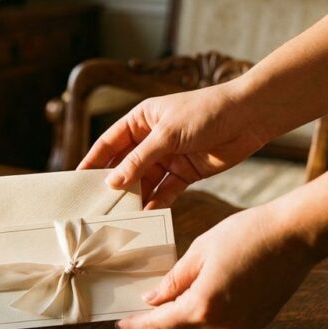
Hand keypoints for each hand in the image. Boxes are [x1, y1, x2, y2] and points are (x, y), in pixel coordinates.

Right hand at [78, 82, 267, 207]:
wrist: (250, 117)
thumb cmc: (206, 112)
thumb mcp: (167, 134)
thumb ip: (139, 159)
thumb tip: (113, 182)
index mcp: (141, 120)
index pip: (109, 143)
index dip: (93, 161)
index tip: (78, 180)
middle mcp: (151, 139)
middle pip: (125, 165)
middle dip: (114, 185)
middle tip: (97, 206)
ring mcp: (168, 156)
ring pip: (144, 181)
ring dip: (135, 197)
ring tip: (121, 216)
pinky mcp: (186, 172)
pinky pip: (165, 190)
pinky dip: (157, 202)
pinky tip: (147, 215)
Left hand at [115, 205, 317, 328]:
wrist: (295, 237)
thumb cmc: (247, 235)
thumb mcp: (200, 251)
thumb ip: (173, 280)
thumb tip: (152, 299)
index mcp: (203, 305)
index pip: (159, 325)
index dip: (137, 325)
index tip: (121, 324)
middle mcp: (222, 325)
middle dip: (156, 324)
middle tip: (142, 308)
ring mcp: (241, 328)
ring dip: (180, 325)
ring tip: (169, 303)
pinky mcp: (256, 324)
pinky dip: (203, 322)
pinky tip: (198, 301)